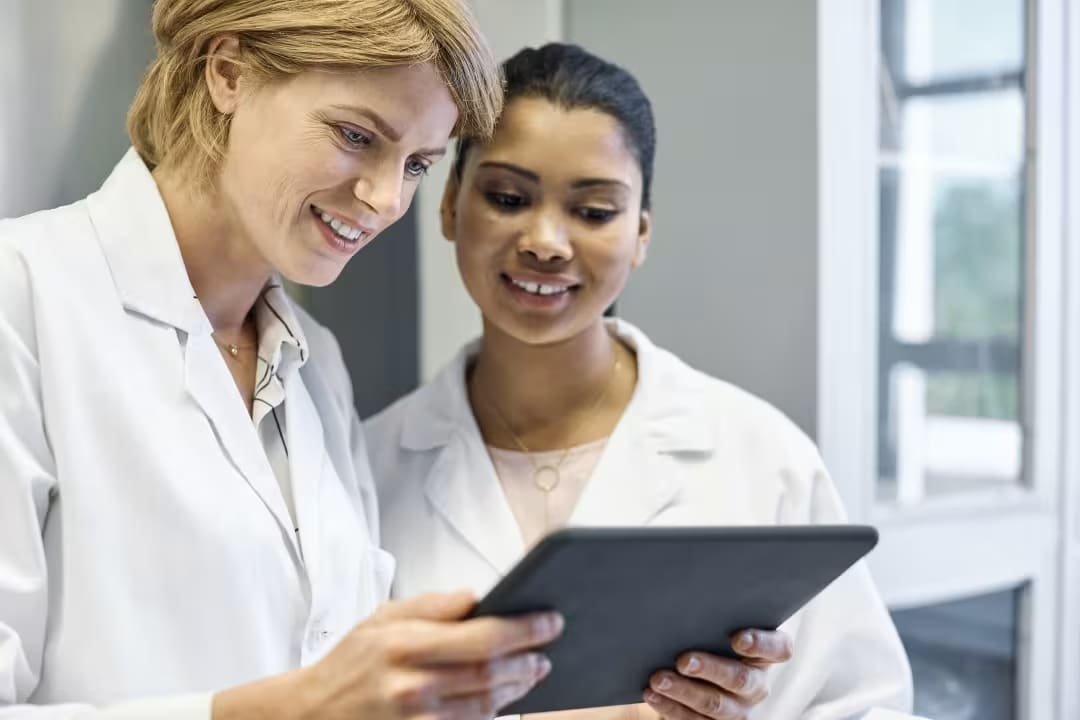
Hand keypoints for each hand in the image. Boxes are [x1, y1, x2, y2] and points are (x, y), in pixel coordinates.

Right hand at [213, 591, 562, 719]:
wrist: (309, 715)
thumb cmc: (350, 663)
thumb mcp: (381, 618)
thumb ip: (431, 606)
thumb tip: (478, 597)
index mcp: (404, 644)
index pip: (481, 636)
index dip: (524, 630)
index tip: (550, 622)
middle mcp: (411, 686)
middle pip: (490, 674)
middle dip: (527, 661)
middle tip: (547, 650)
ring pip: (485, 707)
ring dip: (517, 690)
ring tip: (531, 673)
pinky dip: (492, 715)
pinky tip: (504, 701)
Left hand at [642, 629, 792, 719]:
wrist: (692, 671)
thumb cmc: (706, 636)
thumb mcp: (714, 626)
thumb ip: (713, 616)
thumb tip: (683, 598)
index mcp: (765, 653)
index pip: (779, 648)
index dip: (762, 644)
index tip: (737, 638)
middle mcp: (756, 683)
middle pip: (741, 679)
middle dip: (710, 669)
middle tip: (683, 660)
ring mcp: (739, 709)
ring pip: (717, 705)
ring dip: (685, 691)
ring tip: (659, 679)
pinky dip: (671, 707)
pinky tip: (652, 694)